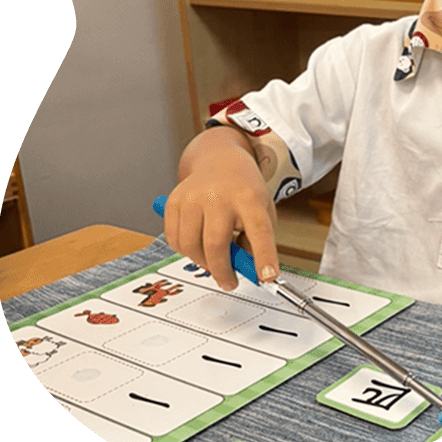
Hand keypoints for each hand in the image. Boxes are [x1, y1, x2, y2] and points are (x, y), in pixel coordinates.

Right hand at [163, 136, 278, 290]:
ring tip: (214, 260)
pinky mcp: (174, 201)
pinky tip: (197, 246)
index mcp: (249, 197)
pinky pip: (174, 240)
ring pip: (191, 246)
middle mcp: (219, 195)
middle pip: (216, 244)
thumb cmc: (244, 189)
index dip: (263, 256)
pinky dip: (186, 251)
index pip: (259, 230)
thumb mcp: (262, 208)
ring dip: (203, 262)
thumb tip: (246, 270)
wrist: (219, 159)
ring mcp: (193, 197)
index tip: (268, 277)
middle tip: (230, 282)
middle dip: (223, 271)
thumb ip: (256, 239)